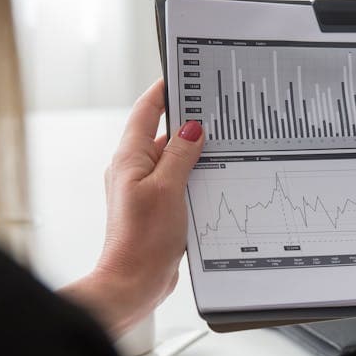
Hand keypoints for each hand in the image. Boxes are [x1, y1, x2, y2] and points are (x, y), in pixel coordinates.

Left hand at [60, 79, 203, 336]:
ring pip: (176, 160)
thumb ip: (180, 155)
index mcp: (130, 159)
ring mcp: (148, 190)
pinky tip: (218, 177)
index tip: (183, 74)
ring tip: (225, 140)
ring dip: (197, 151)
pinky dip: (198, 175)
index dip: (164, 91)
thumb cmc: (142, 239)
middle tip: (216, 106)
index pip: (146, 112)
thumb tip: (191, 128)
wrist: (135, 282)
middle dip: (188, 120)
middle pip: (163, 134)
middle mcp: (136, 170)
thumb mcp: (166, 189)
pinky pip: (181, 182)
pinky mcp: (161, 208)